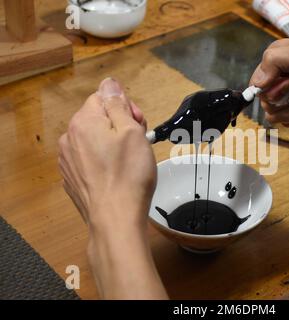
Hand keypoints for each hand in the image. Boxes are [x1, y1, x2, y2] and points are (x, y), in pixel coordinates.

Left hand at [58, 78, 166, 298]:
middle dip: (120, 125)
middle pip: (98, 118)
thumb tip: (109, 83)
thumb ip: (118, 103)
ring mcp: (68, 160)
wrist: (115, 218)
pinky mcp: (72, 178)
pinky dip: (103, 161)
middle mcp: (69, 138)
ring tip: (129, 160)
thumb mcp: (132, 131)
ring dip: (112, 143)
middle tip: (138, 143)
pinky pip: (89, 159)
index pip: (104, 98)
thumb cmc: (128, 175)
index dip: (126, 108)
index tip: (140, 125)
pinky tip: (116, 173)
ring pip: (94, 139)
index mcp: (83, 122)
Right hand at [249, 36, 288, 126]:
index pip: (256, 83)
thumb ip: (272, 63)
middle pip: (265, 101)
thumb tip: (255, 85)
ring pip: (275, 114)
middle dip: (283, 99)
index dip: (269, 89)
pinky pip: (287, 121)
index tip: (288, 82)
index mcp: (278, 59)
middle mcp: (282, 76)